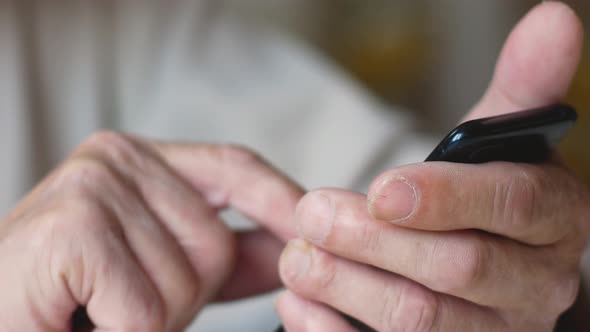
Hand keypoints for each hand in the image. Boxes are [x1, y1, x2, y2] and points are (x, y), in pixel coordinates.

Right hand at [0, 132, 302, 330]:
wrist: (0, 317)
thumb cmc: (72, 298)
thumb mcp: (161, 267)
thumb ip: (225, 255)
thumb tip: (291, 249)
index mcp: (137, 158)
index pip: (234, 167)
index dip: (280, 202)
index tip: (315, 231)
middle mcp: (114, 158)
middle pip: (217, 239)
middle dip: (190, 293)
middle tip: (125, 300)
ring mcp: (91, 188)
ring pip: (187, 282)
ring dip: (154, 319)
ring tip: (100, 308)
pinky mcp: (70, 230)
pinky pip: (147, 310)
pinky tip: (83, 319)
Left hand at [277, 2, 589, 330]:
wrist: (475, 263)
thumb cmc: (477, 197)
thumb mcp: (496, 144)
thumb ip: (519, 87)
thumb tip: (553, 15)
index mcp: (555, 220)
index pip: (513, 206)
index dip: (444, 198)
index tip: (379, 187)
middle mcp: (537, 286)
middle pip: (457, 269)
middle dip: (374, 241)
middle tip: (312, 213)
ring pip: (420, 320)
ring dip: (348, 285)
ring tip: (297, 256)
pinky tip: (299, 304)